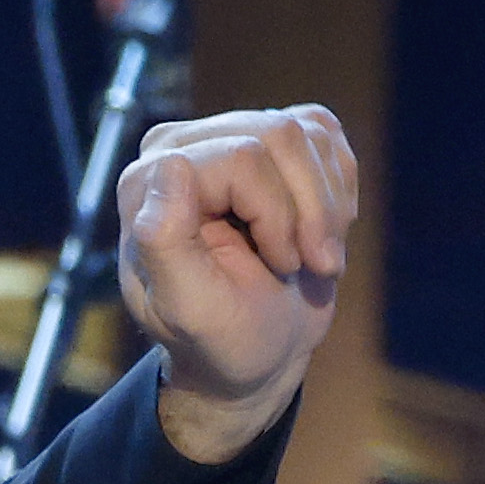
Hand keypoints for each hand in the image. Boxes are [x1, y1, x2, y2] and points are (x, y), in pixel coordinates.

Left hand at [118, 105, 356, 464]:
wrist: (261, 348)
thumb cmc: (222, 339)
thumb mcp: (191, 310)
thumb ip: (166, 244)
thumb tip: (169, 166)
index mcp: (147, 183)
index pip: (243, 156)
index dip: (277, 213)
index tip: (281, 263)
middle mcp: (180, 146)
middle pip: (280, 136)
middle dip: (309, 209)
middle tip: (312, 263)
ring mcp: (227, 135)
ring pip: (308, 134)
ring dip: (327, 205)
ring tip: (316, 256)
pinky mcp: (269, 141)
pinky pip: (326, 134)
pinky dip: (337, 190)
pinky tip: (319, 234)